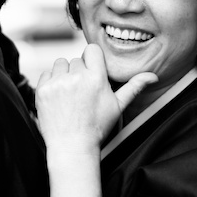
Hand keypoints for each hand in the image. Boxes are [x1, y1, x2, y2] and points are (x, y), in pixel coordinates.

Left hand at [35, 44, 156, 196]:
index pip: (92, 50)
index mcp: (96, 78)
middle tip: (82, 92)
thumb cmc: (97, 127)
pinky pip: (47, 74)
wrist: (72, 146)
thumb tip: (153, 76)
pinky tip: (59, 97)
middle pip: (76, 60)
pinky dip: (51, 82)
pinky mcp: (42, 90)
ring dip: (64, 74)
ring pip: (60, 64)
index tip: (92, 73)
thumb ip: (134, 87)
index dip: (92, 60)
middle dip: (79, 72)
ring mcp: (57, 83)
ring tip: (70, 93)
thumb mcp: (118, 106)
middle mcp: (76, 77)